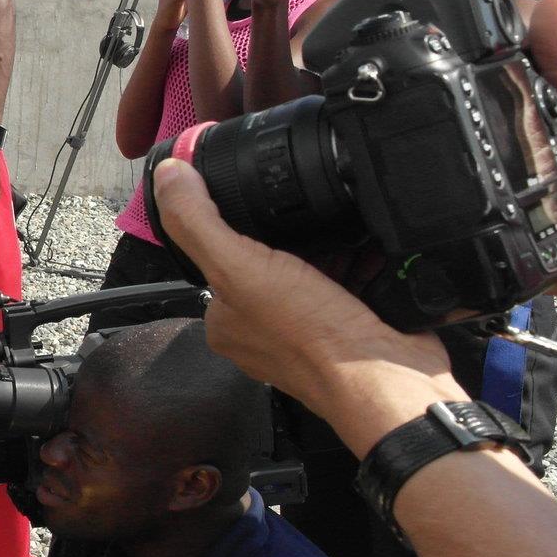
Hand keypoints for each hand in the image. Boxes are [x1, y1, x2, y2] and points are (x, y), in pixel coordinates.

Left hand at [150, 156, 458, 455]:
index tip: (258, 200)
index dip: (236, 222)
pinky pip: (351, 281)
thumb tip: (167, 176)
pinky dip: (362, 263)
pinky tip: (371, 250)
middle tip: (312, 216)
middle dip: (294, 233)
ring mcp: (308, 330)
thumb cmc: (312, 339)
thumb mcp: (239, 268)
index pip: (217, 256)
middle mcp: (262, 328)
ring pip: (314, 269)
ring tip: (345, 231)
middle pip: (270, 260)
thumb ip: (197, 221)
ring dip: (333, 245)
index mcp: (224, 320)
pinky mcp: (349, 327)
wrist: (388, 380)